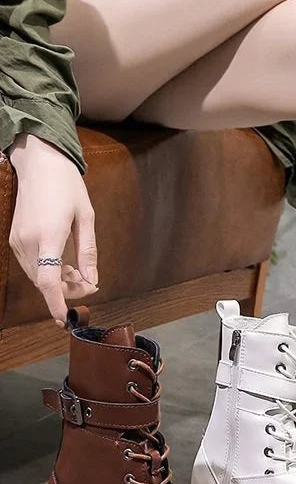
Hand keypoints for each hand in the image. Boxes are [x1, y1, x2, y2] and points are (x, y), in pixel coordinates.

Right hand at [8, 134, 97, 326]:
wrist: (40, 164)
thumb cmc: (67, 187)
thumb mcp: (86, 218)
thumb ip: (88, 252)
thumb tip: (92, 280)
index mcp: (48, 236)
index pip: (48, 281)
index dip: (56, 304)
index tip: (66, 319)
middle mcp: (27, 241)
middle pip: (45, 282)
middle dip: (68, 291)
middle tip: (90, 285)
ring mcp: (18, 240)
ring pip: (38, 276)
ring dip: (59, 282)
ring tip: (79, 272)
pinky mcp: (15, 238)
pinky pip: (33, 265)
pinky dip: (49, 271)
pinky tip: (65, 264)